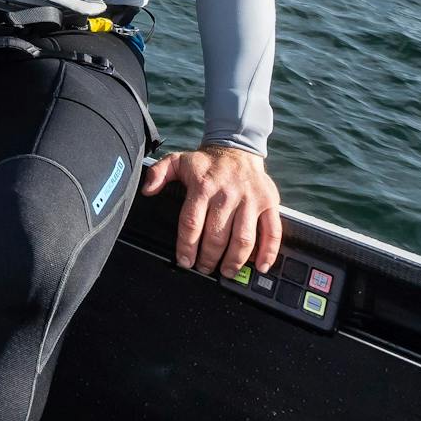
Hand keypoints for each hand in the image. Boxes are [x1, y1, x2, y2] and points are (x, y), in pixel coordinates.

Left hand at [141, 144, 282, 276]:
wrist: (237, 148)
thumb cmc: (206, 162)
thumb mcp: (177, 160)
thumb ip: (158, 174)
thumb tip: (147, 191)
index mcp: (203, 187)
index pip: (191, 223)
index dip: (187, 246)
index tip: (185, 261)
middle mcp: (227, 195)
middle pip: (217, 236)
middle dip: (209, 258)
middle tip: (204, 268)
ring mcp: (251, 200)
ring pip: (244, 239)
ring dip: (235, 261)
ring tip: (226, 271)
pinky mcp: (270, 203)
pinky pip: (272, 231)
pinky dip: (268, 252)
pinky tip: (260, 266)